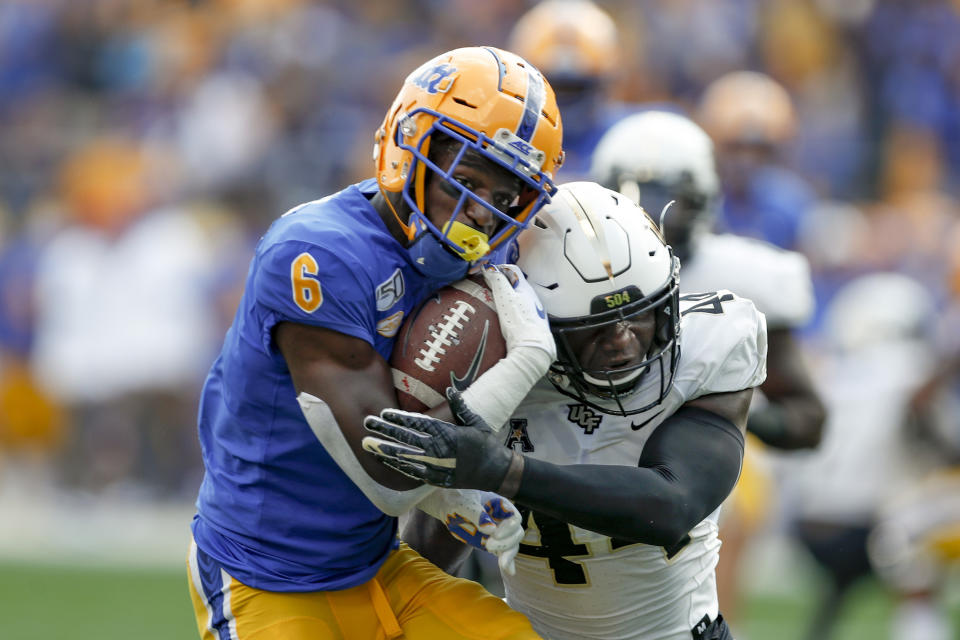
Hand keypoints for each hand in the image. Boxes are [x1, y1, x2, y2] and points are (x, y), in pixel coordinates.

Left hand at [362, 387, 511, 489]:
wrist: (495, 472)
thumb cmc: (485, 443)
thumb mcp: (475, 421)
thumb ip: (459, 406)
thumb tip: (449, 388)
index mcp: (448, 433)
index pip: (418, 424)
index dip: (399, 418)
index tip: (383, 412)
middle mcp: (439, 450)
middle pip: (406, 439)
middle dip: (385, 430)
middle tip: (367, 422)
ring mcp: (436, 467)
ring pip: (404, 457)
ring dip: (384, 450)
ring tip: (366, 444)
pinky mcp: (435, 479)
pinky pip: (411, 472)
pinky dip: (396, 466)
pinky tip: (382, 460)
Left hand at [439, 492, 523, 575]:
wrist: (448, 507)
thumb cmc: (457, 500)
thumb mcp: (464, 504)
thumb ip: (477, 515)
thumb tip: (491, 529)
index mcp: (500, 504)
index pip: (514, 517)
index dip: (509, 527)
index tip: (495, 535)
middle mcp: (503, 518)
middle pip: (516, 533)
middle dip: (506, 543)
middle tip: (488, 546)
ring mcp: (499, 532)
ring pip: (512, 545)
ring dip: (508, 555)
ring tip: (502, 564)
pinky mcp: (493, 543)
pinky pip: (503, 553)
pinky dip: (507, 563)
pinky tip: (508, 571)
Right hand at [482, 264, 555, 360]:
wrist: (532, 348)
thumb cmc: (518, 321)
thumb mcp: (505, 298)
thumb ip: (498, 281)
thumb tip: (490, 269)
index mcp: (526, 289)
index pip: (513, 270)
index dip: (499, 268)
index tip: (488, 273)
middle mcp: (533, 298)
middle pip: (516, 285)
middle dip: (502, 284)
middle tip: (488, 288)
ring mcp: (534, 311)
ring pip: (519, 299)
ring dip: (507, 298)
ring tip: (494, 305)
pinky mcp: (533, 324)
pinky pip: (520, 312)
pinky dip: (511, 311)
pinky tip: (504, 320)